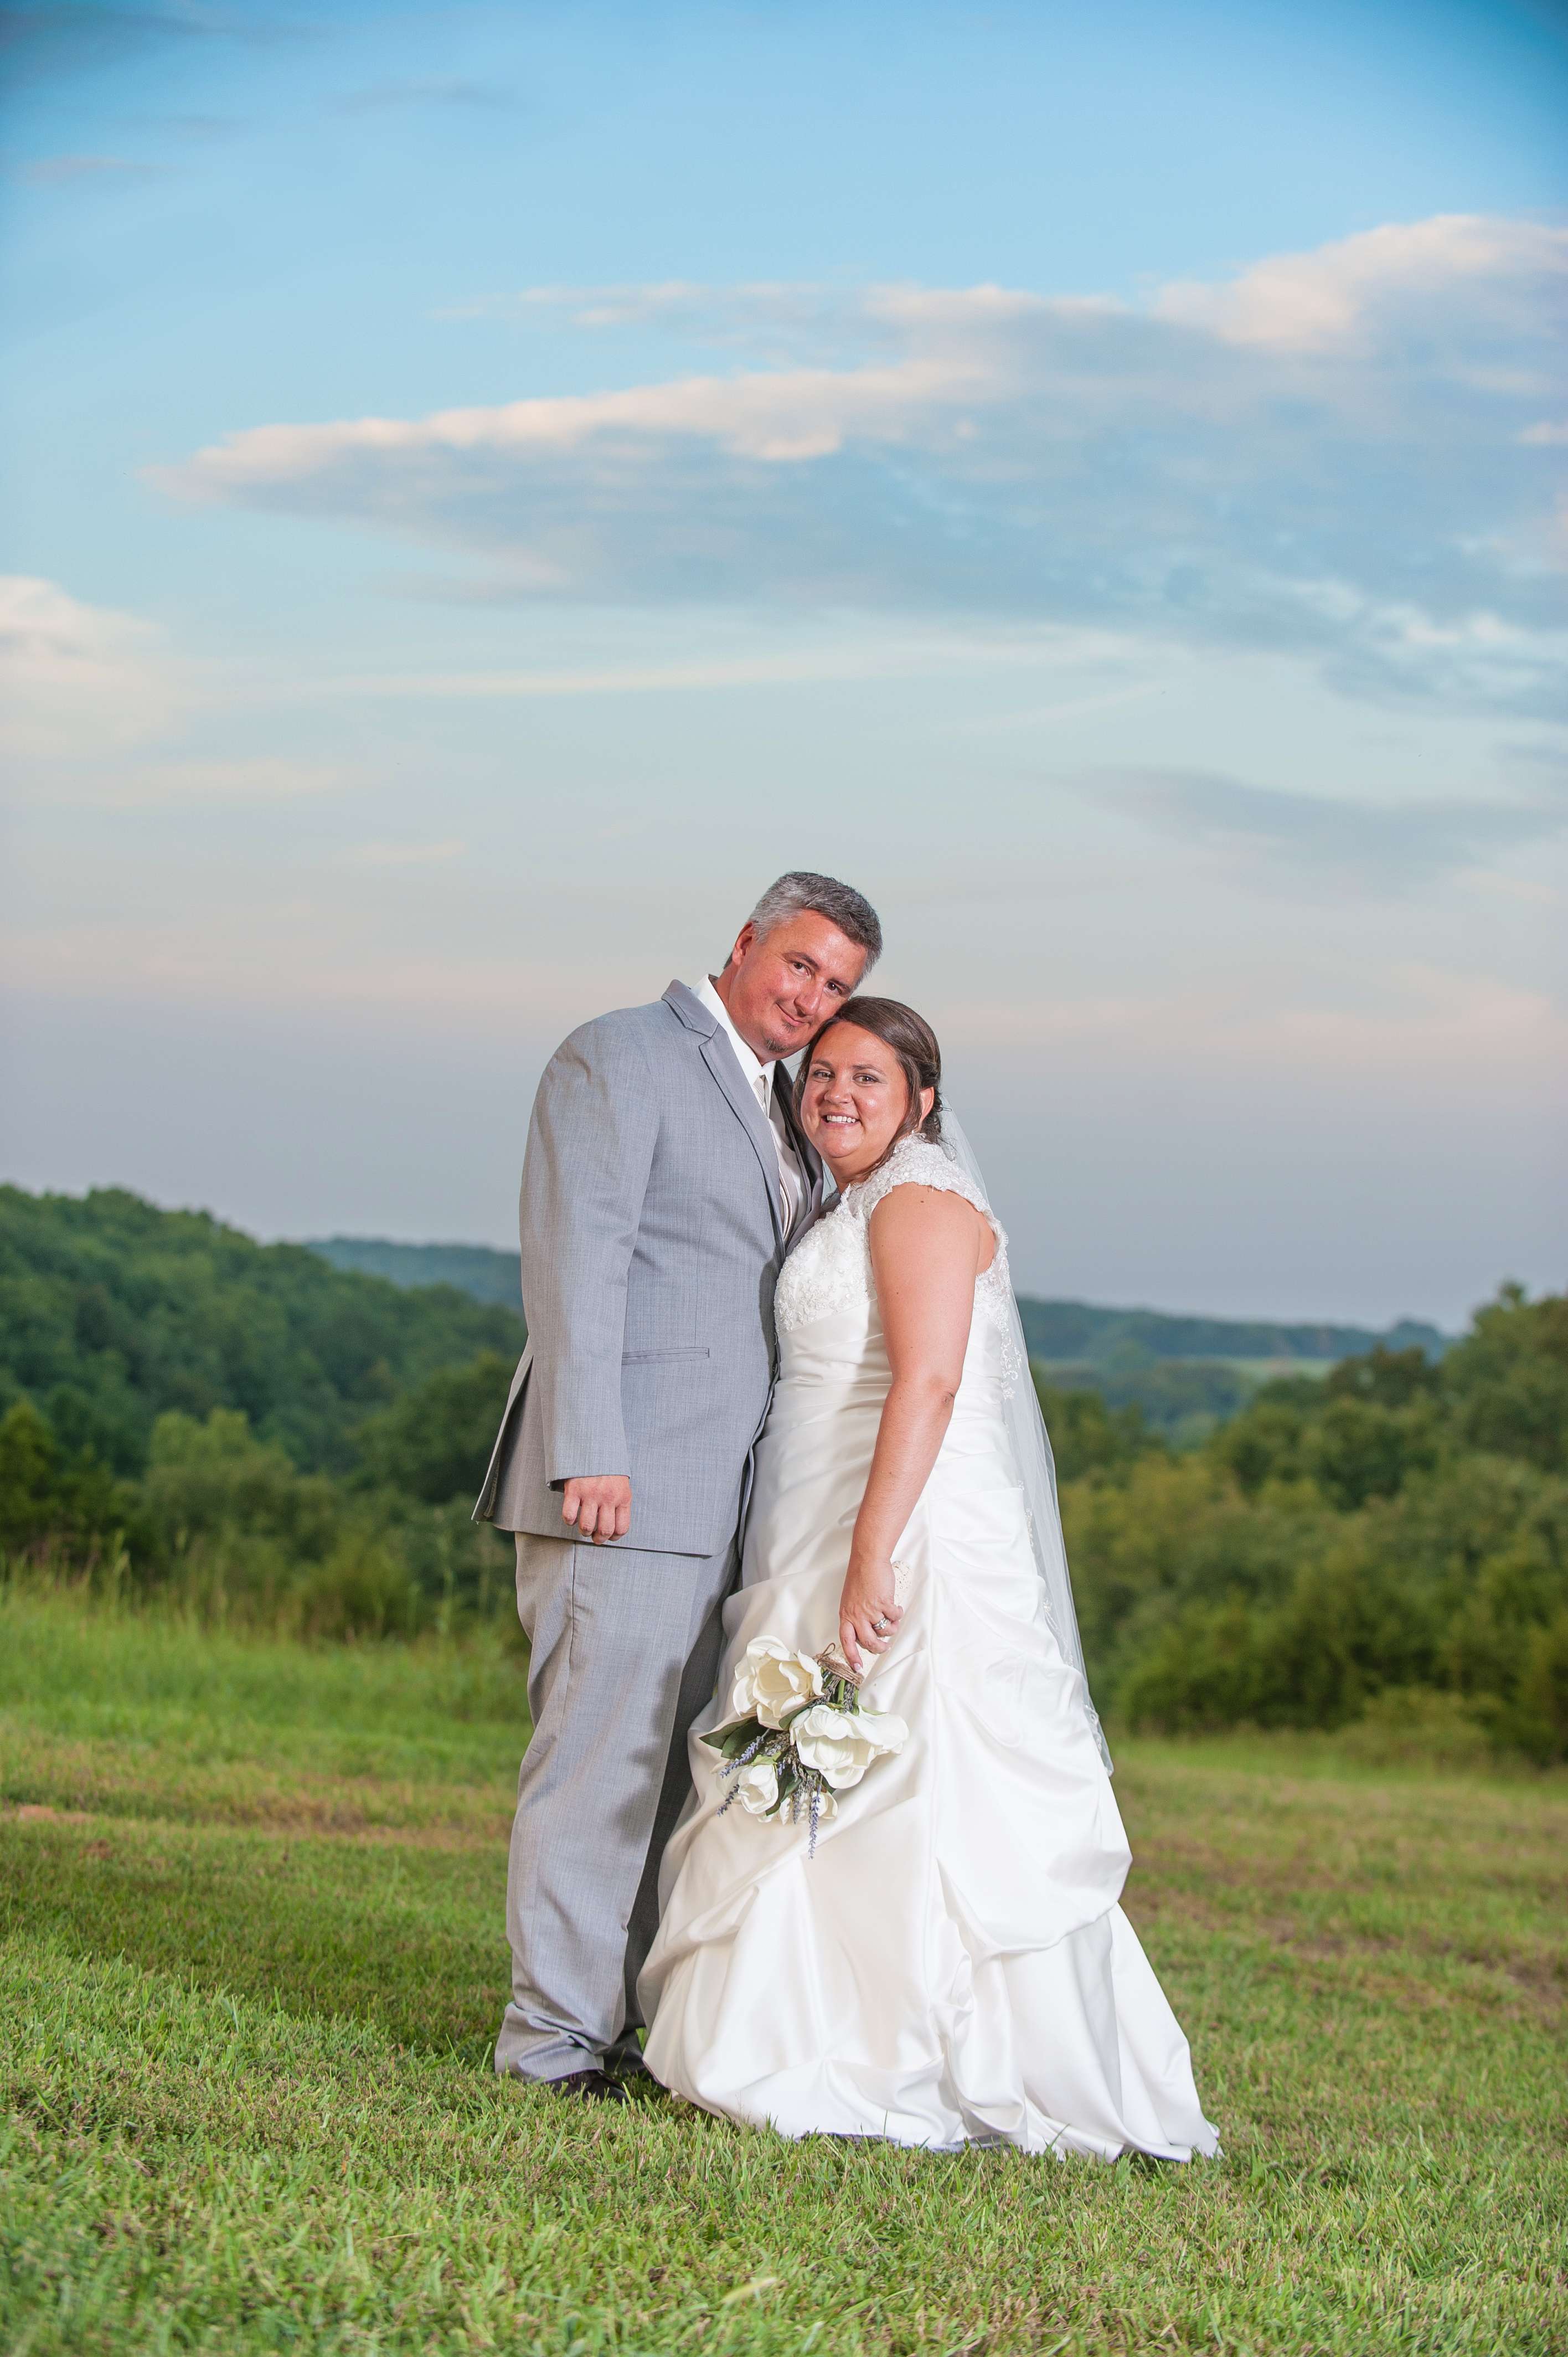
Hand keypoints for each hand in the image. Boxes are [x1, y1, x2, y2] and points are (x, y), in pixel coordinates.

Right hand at [561, 1475, 631, 1543]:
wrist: (593, 1446)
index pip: (622, 1527)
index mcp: (623, 1497)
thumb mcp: (621, 1484)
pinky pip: (569, 1515)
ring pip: (587, 1526)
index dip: (614, 1537)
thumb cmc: (607, 1468)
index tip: (609, 1536)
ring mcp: (591, 1494)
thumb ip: (619, 1502)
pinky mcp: (574, 1490)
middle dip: (599, 1539)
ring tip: (584, 1528)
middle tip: (594, 1537)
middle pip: (605, 1530)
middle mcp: (608, 1497)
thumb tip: (615, 1526)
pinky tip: (572, 1516)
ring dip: (584, 1531)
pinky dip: (569, 1520)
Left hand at [838, 1553, 902, 1677]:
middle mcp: (856, 1615)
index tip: (857, 1668)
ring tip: (892, 1621)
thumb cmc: (860, 1577)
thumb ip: (856, 1615)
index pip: (846, 1640)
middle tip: (884, 1646)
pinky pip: (894, 1617)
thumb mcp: (851, 1599)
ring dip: (892, 1629)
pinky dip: (898, 1614)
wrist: (868, 1560)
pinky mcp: (883, 1603)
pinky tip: (896, 1608)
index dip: (852, 1656)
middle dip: (879, 1648)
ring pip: (884, 1630)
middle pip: (868, 1642)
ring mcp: (870, 1610)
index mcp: (846, 1614)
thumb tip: (868, 1629)